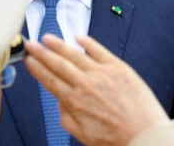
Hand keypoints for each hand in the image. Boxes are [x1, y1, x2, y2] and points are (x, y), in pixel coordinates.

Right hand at [25, 34, 168, 145]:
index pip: (50, 80)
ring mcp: (101, 73)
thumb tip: (60, 104)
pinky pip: (99, 50)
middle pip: (57, 64)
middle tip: (31, 45)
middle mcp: (85, 84)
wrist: (144, 133)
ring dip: (58, 44)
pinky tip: (78, 37)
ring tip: (47, 38)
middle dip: (41, 53)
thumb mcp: (83, 135)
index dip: (37, 69)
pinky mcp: (118, 67)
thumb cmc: (118, 137)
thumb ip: (66, 118)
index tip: (29, 61)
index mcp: (75, 101)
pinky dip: (87, 42)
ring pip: (75, 54)